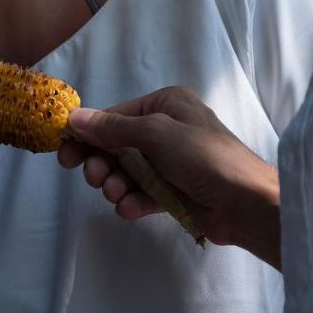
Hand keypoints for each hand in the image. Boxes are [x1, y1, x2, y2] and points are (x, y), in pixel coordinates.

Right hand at [57, 86, 282, 268]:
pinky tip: (130, 208)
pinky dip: (133, 201)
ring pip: (127, 172)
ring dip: (116, 184)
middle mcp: (167, 129)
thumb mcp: (155, 133)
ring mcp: (171, 162)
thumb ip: (112, 128)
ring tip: (117, 195)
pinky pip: (143, 193)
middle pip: (117, 146)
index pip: (115, 117)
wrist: (247, 203)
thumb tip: (73, 118)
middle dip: (103, 163)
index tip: (65, 155)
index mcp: (166, 104)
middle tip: (94, 178)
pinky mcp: (175, 191)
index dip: (88, 135)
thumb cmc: (203, 156)